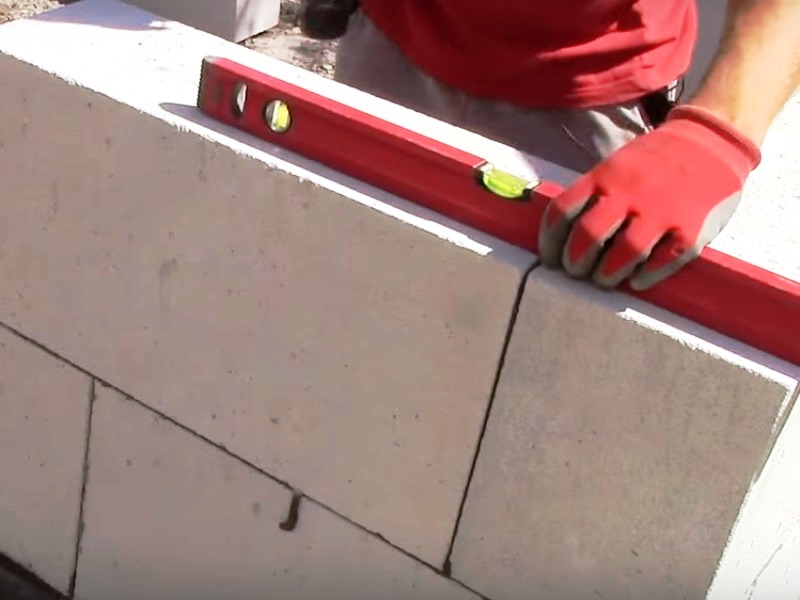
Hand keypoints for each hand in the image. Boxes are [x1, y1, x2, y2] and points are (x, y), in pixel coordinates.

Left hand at [538, 105, 760, 289]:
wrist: (712, 140)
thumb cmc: (654, 162)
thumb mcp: (615, 166)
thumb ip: (593, 197)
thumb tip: (563, 237)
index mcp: (604, 176)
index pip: (562, 212)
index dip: (550, 242)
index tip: (550, 260)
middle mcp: (629, 192)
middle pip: (588, 236)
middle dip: (575, 262)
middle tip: (576, 272)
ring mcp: (662, 210)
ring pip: (624, 254)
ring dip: (607, 274)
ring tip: (605, 279)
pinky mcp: (691, 228)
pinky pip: (662, 261)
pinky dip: (645, 275)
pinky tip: (637, 279)